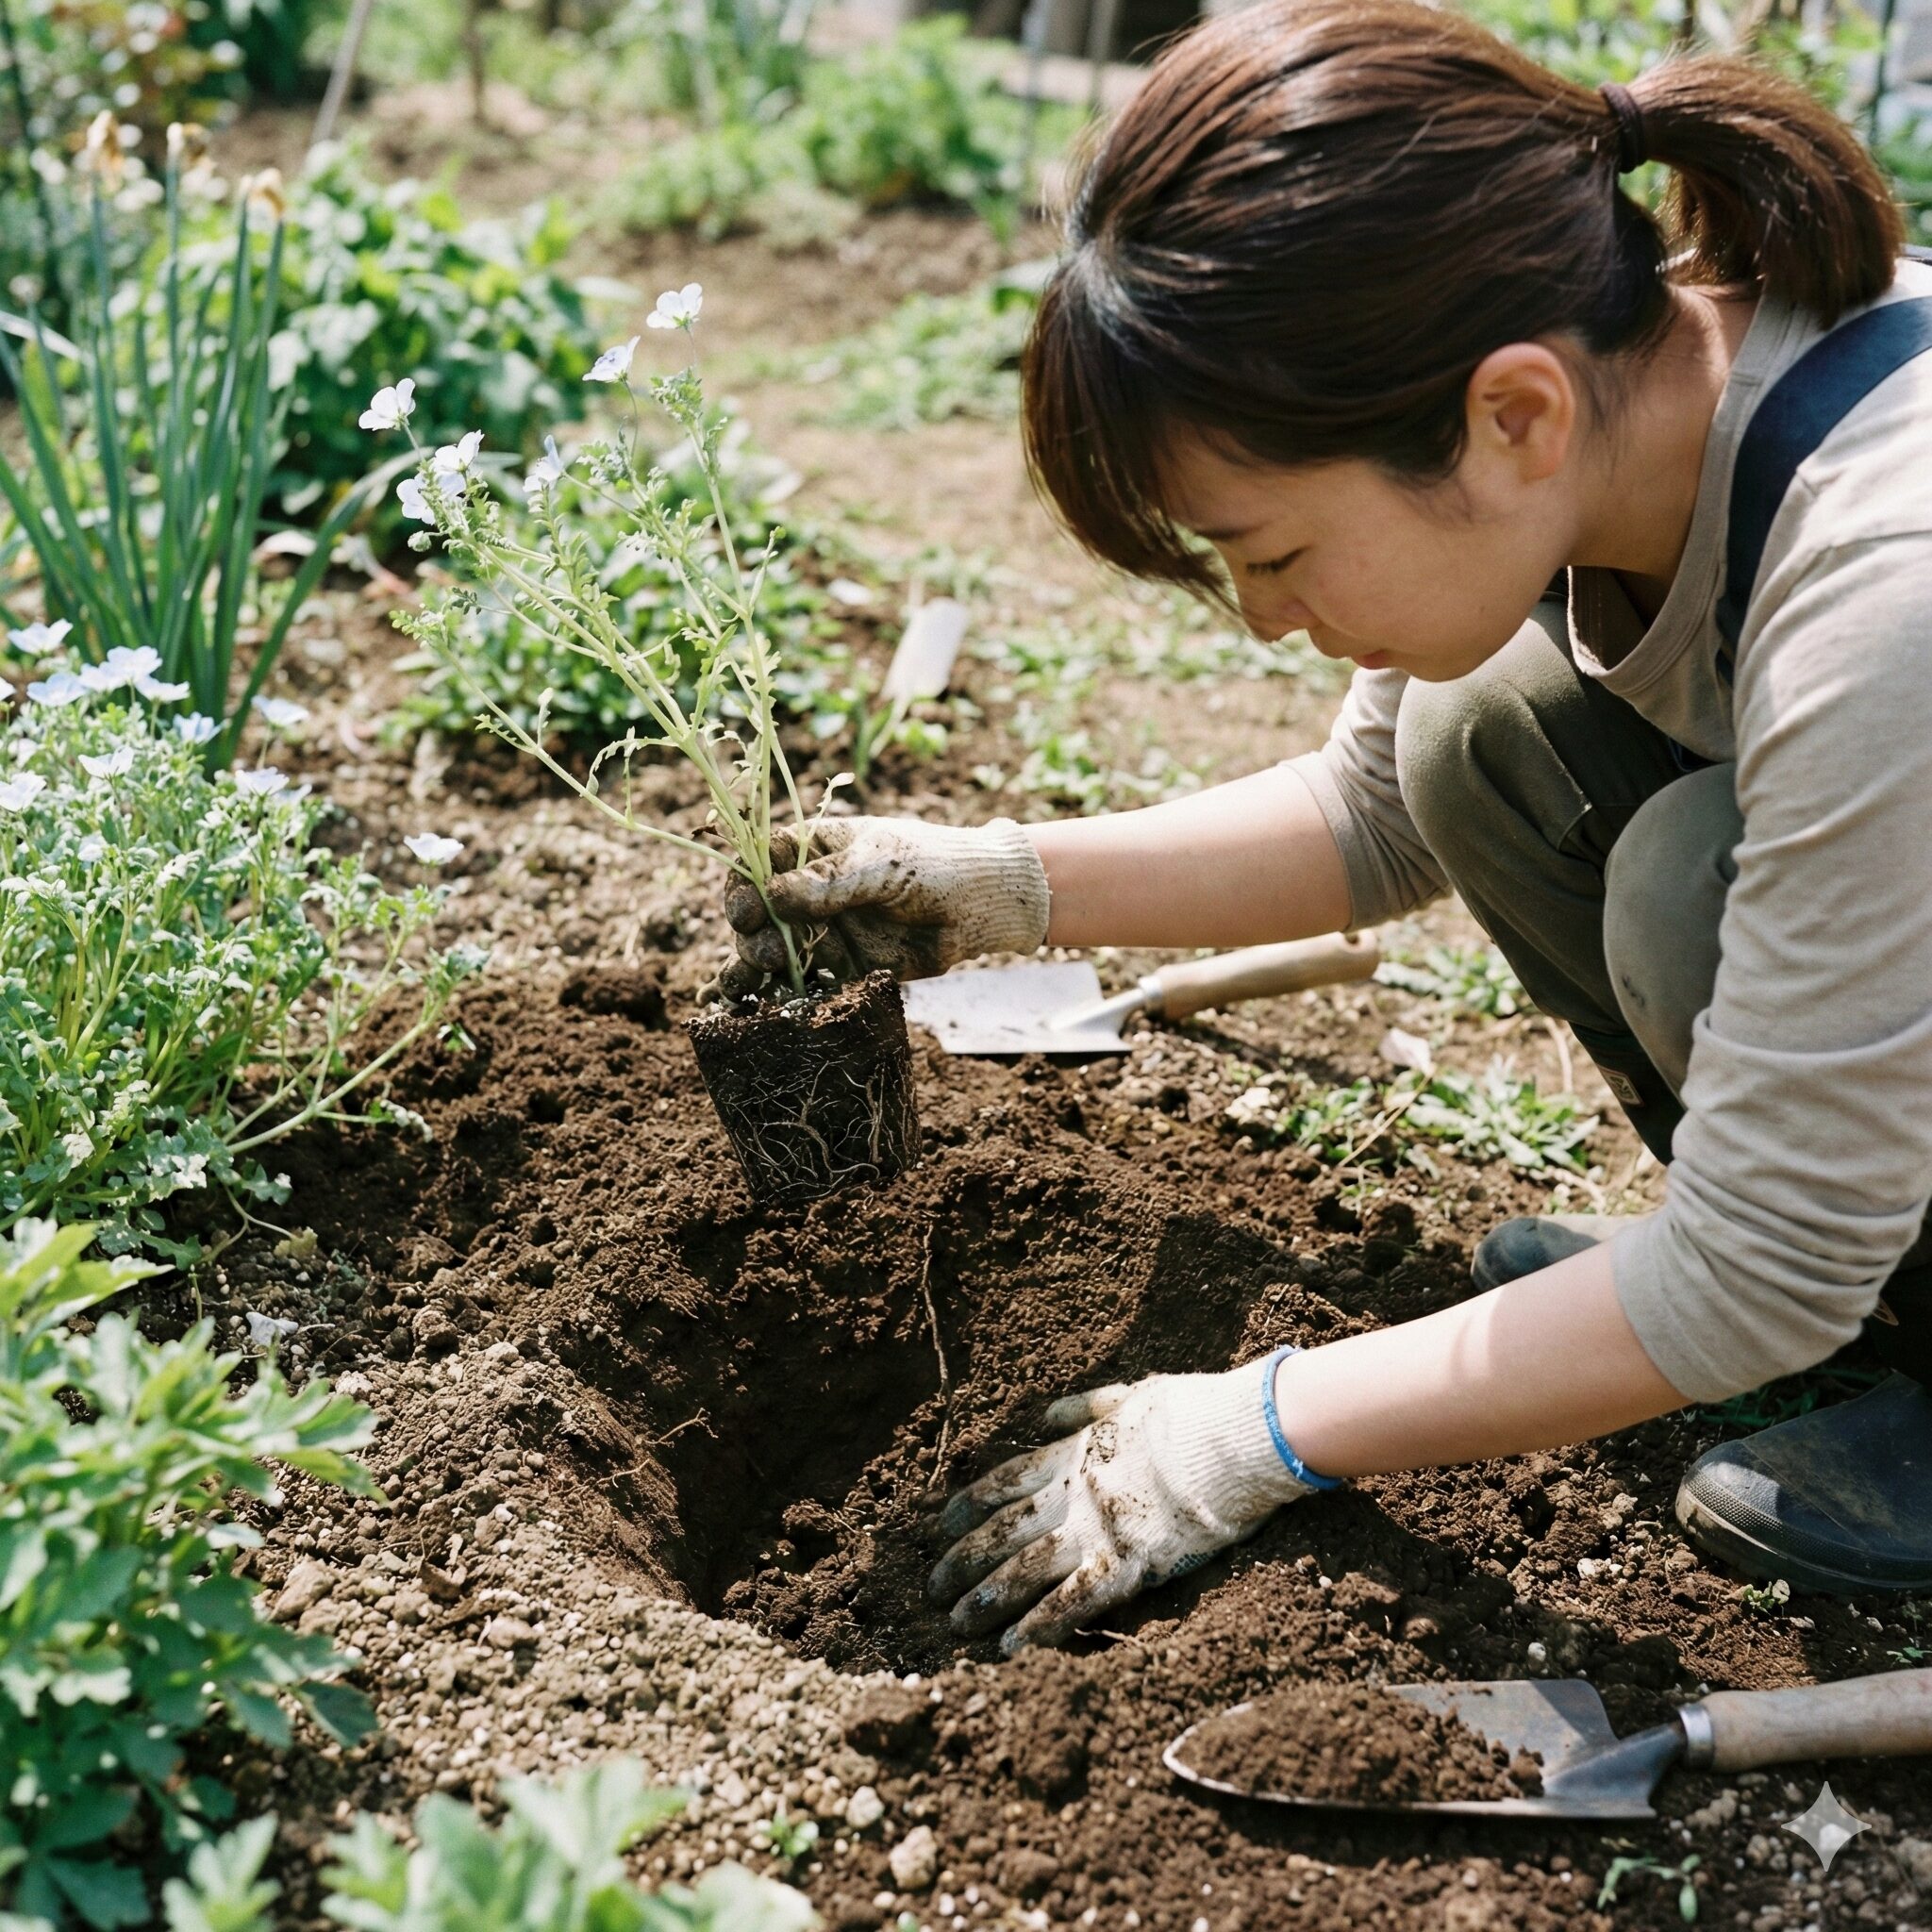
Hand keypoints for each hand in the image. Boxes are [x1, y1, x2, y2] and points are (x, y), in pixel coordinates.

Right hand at [720, 816, 1049, 996]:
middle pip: (760, 912)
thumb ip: (829, 883)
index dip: (743, 887)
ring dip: (754, 965)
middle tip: (763, 950)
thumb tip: (771, 895)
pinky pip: (805, 981)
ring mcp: (827, 929)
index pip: (761, 864)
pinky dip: (781, 993)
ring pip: (773, 949)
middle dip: (752, 932)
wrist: (982, 906)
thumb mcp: (881, 865)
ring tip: (755, 979)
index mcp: (816, 850)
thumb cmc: (935, 866)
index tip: (745, 910)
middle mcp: (813, 891)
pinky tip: (761, 1004)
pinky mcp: (845, 967)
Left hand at [928, 1355, 1331, 1654]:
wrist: (1234, 1437)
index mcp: (1073, 1453)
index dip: (969, 1506)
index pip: (1005, 1482)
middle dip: (964, 1561)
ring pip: (1025, 1570)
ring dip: (987, 1598)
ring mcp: (1097, 1532)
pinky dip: (1037, 1627)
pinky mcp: (1128, 1566)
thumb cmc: (1193, 1412)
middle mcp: (1073, 1494)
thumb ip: (1085, 1408)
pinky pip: (1071, 1603)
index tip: (940, 1526)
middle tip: (932, 1588)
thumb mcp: (1132, 1394)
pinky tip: (1010, 1648)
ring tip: (955, 1623)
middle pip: (1003, 1532)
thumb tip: (1046, 1416)